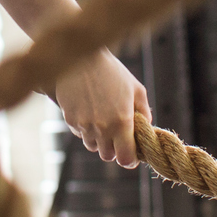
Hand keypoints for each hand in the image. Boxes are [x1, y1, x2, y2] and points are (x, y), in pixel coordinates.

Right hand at [54, 50, 149, 168]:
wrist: (81, 57)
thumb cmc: (112, 71)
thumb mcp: (136, 88)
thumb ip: (144, 111)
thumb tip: (146, 127)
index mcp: (122, 122)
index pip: (125, 159)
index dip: (130, 159)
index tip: (131, 153)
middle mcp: (102, 128)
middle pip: (108, 156)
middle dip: (114, 149)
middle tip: (117, 135)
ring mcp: (84, 125)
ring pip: (93, 146)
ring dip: (99, 140)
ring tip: (102, 120)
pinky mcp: (70, 120)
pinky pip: (80, 134)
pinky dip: (85, 129)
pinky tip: (89, 111)